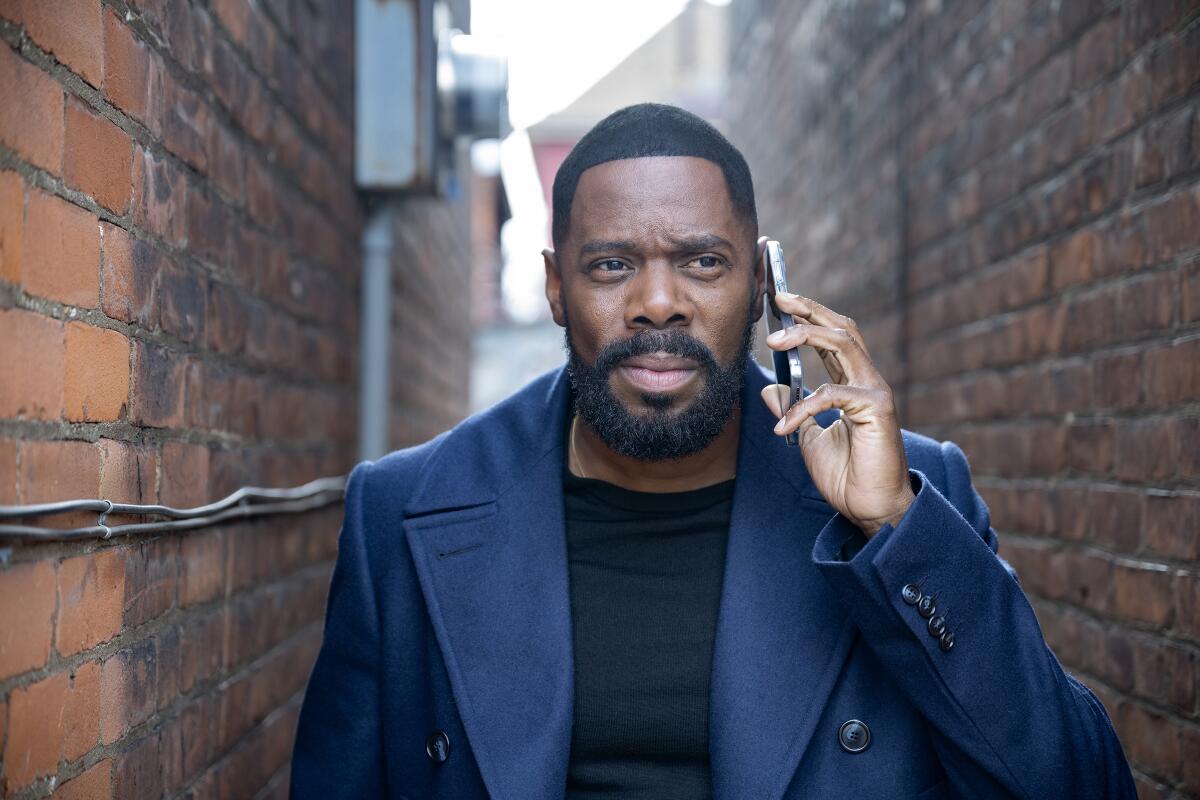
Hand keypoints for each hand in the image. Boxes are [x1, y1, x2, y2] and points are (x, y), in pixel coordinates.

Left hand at [762, 292, 914, 536]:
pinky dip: (802, 408)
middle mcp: (868, 381)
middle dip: (810, 309)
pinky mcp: (877, 409)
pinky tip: (783, 426)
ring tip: (773, 341)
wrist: (872, 509)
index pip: (833, 336)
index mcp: (853, 384)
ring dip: (806, 335)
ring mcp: (876, 391)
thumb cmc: (847, 476)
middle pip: (842, 328)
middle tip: (779, 298)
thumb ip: (794, 409)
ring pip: (843, 343)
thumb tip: (769, 389)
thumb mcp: (808, 439)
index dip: (810, 314)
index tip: (781, 301)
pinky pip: (832, 395)